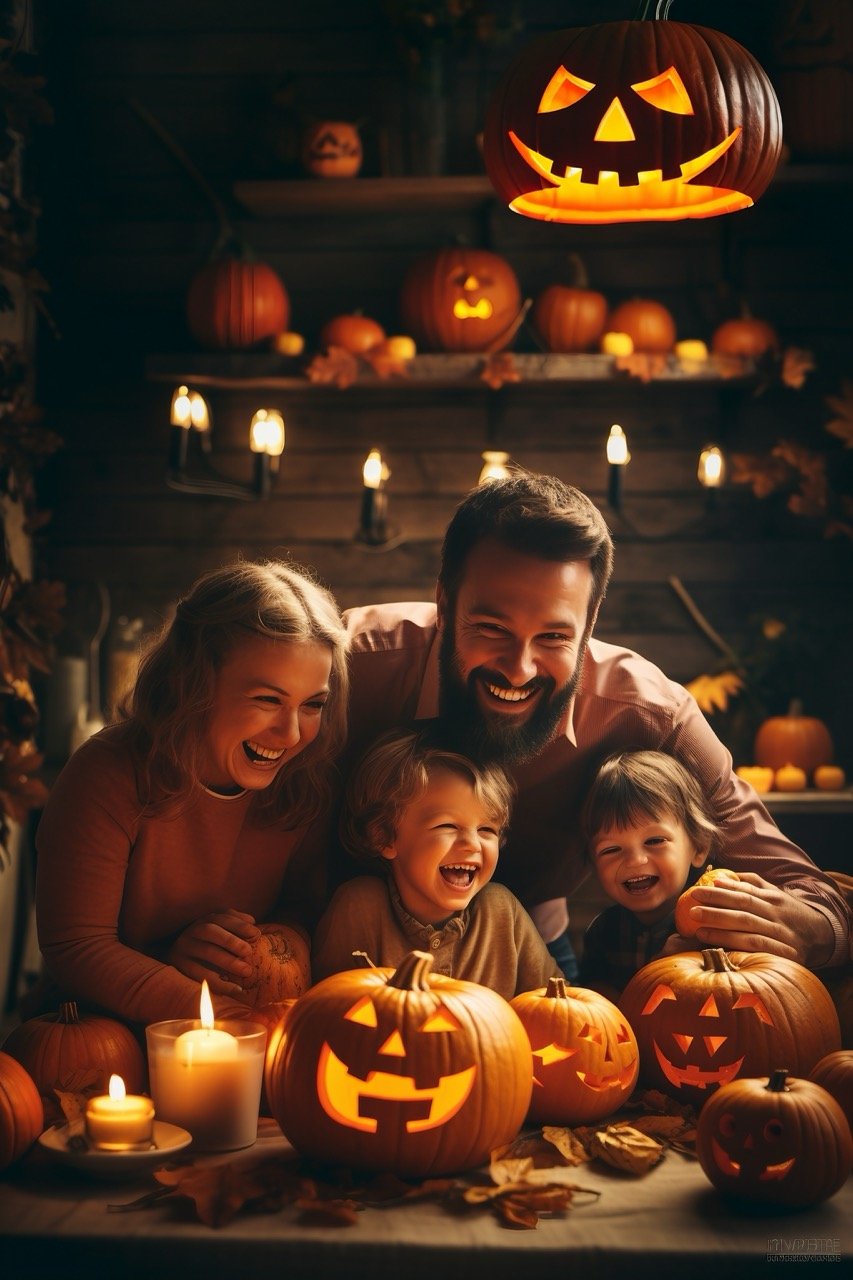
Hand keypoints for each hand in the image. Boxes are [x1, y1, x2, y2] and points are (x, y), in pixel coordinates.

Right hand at [166, 909, 259, 998]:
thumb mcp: (219, 931)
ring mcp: (183, 949)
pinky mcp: (179, 968)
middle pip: (210, 931)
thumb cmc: (207, 946)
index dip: (239, 924)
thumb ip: (235, 925)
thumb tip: (252, 922)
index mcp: (204, 921)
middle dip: (232, 940)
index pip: (221, 917)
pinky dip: (220, 983)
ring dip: (229, 961)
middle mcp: (192, 931)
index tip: (256, 934)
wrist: (177, 960)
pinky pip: (199, 975)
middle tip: (248, 952)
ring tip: (247, 971)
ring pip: (206, 952)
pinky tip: (236, 989)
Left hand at [681, 872, 834, 966]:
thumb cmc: (789, 913)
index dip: (723, 889)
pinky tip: (716, 946)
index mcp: (774, 898)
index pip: (745, 891)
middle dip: (716, 904)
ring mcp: (780, 934)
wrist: (822, 937)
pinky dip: (735, 946)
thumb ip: (753, 884)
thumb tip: (723, 875)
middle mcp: (777, 914)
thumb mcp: (776, 895)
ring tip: (696, 926)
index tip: (700, 887)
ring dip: (720, 927)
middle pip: (743, 907)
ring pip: (747, 928)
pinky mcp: (783, 954)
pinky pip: (755, 949)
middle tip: (691, 903)